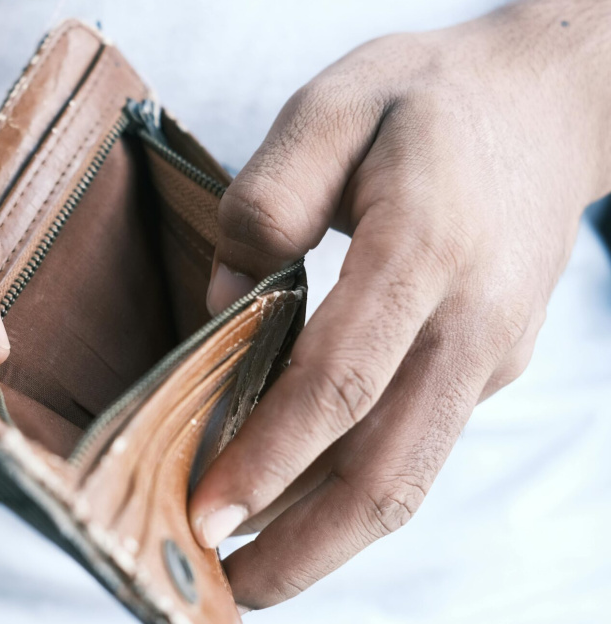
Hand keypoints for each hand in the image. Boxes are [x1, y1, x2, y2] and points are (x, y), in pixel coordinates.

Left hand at [189, 1, 610, 609]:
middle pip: (388, 468)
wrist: (547, 105)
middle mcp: (468, 321)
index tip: (205, 512)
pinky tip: (290, 502)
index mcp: (425, 248)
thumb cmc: (425, 101)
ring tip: (249, 573)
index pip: (343, 380)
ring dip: (327, 539)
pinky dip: (350, 489)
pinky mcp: (486, 369)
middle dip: (303, 546)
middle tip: (222, 592)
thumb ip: (268, 199)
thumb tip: (224, 302)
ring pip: (408, 475)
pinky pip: (412, 444)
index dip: (272, 456)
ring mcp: (487, 354)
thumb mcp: (335, 105)